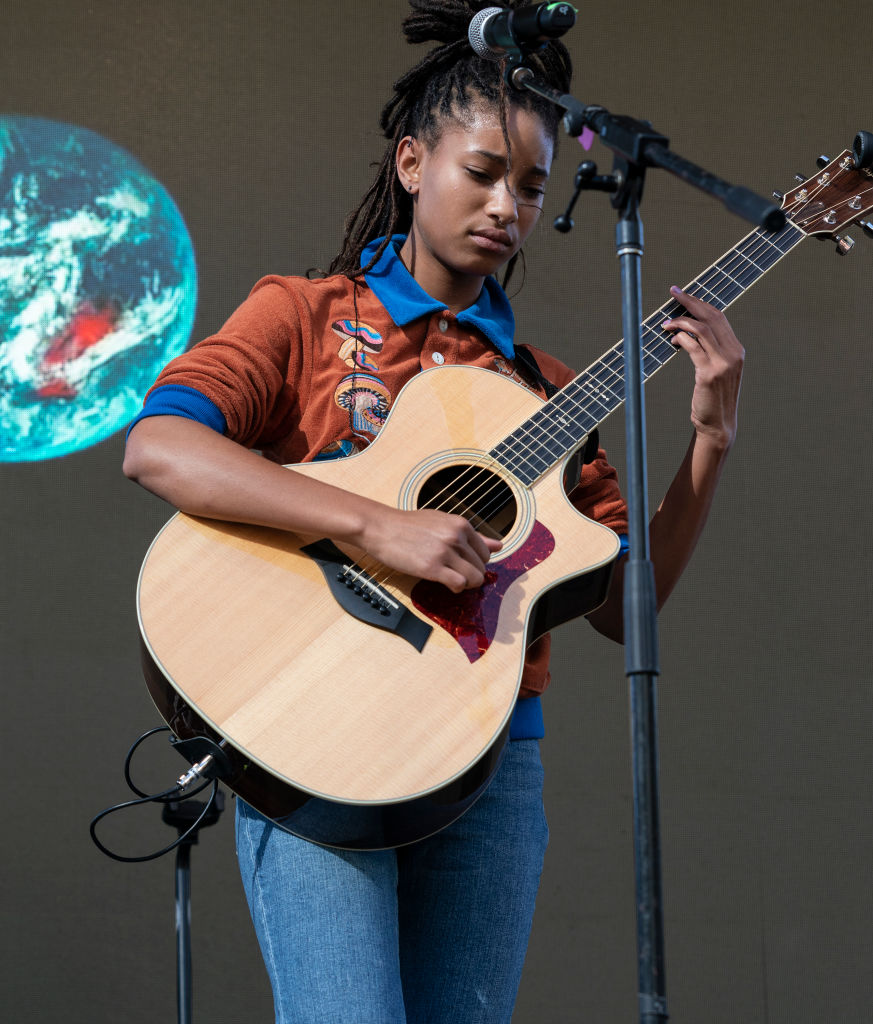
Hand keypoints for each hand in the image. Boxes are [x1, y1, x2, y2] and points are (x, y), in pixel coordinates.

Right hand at [359, 507, 502, 592]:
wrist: (381, 528)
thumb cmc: (409, 525)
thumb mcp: (443, 522)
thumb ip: (473, 535)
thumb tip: (500, 545)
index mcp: (461, 524)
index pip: (486, 552)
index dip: (476, 562)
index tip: (463, 564)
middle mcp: (456, 537)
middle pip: (481, 567)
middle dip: (471, 573)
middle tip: (453, 572)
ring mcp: (445, 552)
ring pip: (474, 578)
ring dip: (465, 583)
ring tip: (450, 578)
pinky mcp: (432, 567)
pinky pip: (459, 584)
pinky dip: (456, 588)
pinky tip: (445, 581)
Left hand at [662, 286, 744, 448]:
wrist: (718, 424)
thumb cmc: (713, 398)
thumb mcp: (716, 370)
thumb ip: (708, 351)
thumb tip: (686, 333)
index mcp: (737, 350)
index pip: (719, 317)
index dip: (700, 303)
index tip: (683, 294)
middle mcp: (733, 353)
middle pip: (712, 316)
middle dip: (691, 301)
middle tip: (673, 292)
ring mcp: (723, 363)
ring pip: (701, 329)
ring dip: (681, 322)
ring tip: (666, 324)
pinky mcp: (709, 373)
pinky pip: (693, 347)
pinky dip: (680, 339)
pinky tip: (672, 340)